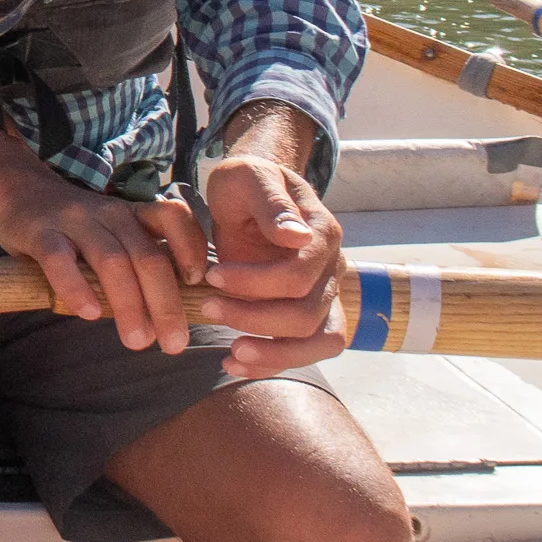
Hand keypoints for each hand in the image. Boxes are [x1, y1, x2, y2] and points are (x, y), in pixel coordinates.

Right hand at [0, 105, 206, 351]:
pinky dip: (76, 286)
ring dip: (129, 303)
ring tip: (137, 341)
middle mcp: (109, 212)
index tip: (199, 285)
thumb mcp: (112, 233)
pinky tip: (88, 314)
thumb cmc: (73, 228)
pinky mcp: (39, 231)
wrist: (16, 192)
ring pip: (111, 259)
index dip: (191, 248)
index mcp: (132, 213)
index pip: (173, 218)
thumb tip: (169, 316)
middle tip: (174, 344)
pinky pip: (60, 258)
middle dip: (165, 302)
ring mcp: (74, 220)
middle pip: (147, 254)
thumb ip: (136, 261)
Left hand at [199, 103, 346, 378]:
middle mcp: (333, 267)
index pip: (296, 275)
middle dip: (254, 318)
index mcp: (322, 233)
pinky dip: (274, 362)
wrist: (250, 192)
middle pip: (306, 313)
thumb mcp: (248, 177)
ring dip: (274, 352)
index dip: (254, 283)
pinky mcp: (311, 312)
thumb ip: (270, 204)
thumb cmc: (247, 182)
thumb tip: (296, 237)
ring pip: (318, 340)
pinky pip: (306, 349)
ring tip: (232, 355)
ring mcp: (325, 293)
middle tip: (208, 309)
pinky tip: (235, 363)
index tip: (211, 276)